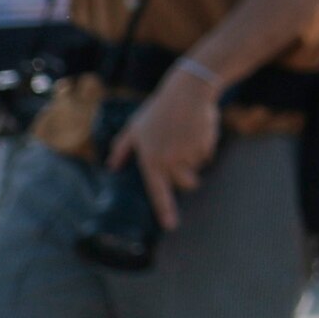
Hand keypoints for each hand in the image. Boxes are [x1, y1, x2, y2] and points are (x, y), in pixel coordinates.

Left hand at [117, 62, 224, 227]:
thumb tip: (111, 167)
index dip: (165, 211)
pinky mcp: (206, 146)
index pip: (158, 192)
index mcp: (151, 160)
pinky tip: (197, 131)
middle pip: (185, 184)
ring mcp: (189, 155)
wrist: (187, 91)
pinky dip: (204, 147)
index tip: (172, 226)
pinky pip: (207, 155)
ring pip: (197, 168)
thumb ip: (122, 149)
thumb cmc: (157, 110)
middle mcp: (171, 161)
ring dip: (195, 160)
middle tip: (182, 162)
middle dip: (187, 178)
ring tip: (187, 138)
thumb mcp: (135, 128)